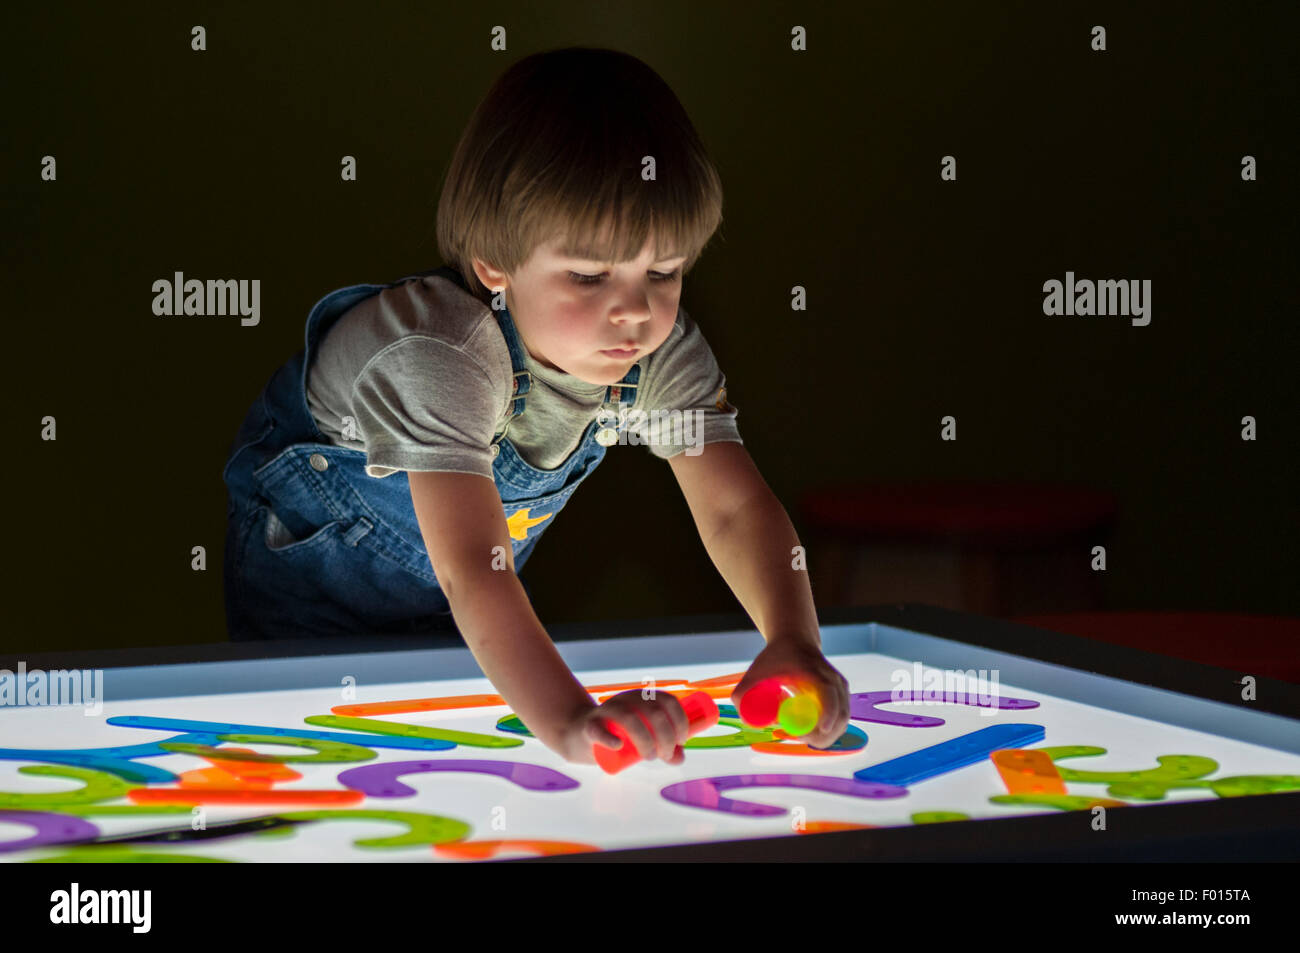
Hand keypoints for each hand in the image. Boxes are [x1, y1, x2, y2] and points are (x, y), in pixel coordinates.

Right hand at [559, 689, 690, 765]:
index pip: (668, 701)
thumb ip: (663, 746)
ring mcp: (607, 711)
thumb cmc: (616, 734)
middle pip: (653, 712)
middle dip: (666, 736)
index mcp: (642, 698)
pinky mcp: (589, 726)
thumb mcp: (643, 738)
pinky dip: (609, 737)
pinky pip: (598, 729)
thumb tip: (680, 757)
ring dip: (646, 740)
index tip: (682, 741)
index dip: (680, 720)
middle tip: (665, 755)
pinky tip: (618, 746)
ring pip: (630, 718)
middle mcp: (626, 699)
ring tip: (650, 757)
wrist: (580, 734)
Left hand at [732, 639, 849, 748]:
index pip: (829, 694)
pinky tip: (808, 731)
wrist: (795, 641)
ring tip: (797, 734)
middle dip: (822, 734)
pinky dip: (826, 732)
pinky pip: (839, 721)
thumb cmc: (776, 656)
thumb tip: (745, 720)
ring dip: (824, 736)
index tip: (819, 730)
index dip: (828, 714)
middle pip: (840, 714)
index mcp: (816, 672)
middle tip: (796, 737)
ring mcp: (840, 690)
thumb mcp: (756, 670)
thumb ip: (743, 692)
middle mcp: (834, 681)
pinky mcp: (840, 697)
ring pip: (842, 721)